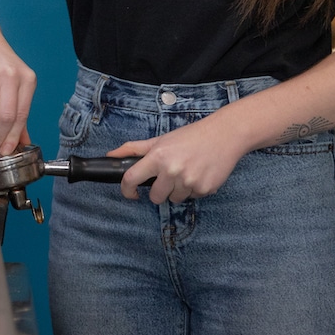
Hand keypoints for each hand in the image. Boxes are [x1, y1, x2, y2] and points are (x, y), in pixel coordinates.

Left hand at [108, 112, 244, 204]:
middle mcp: (172, 171)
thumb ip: (133, 149)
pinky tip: (199, 173)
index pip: (132, 179)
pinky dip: (194, 189)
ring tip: (187, 171)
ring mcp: (189, 182)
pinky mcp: (204, 190)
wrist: (223, 135)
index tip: (130, 193)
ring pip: (174, 199)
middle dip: (159, 190)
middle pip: (155, 197)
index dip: (127, 190)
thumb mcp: (160, 139)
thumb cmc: (190, 136)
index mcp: (158, 157)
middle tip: (169, 176)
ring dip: (178, 190)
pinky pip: (192, 198)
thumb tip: (110, 156)